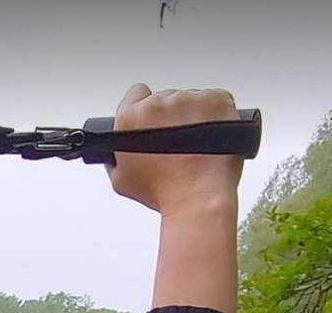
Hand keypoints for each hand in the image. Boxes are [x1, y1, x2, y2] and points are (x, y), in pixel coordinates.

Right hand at [108, 85, 242, 217]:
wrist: (198, 199)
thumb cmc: (164, 192)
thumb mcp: (121, 181)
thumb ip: (114, 159)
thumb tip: (116, 154)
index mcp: (132, 116)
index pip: (136, 94)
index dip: (146, 109)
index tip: (154, 120)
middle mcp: (158, 103)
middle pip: (166, 98)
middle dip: (172, 116)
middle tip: (180, 143)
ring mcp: (189, 99)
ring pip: (192, 99)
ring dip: (195, 115)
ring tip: (199, 144)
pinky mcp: (216, 100)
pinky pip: (217, 98)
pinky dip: (217, 113)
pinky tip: (214, 134)